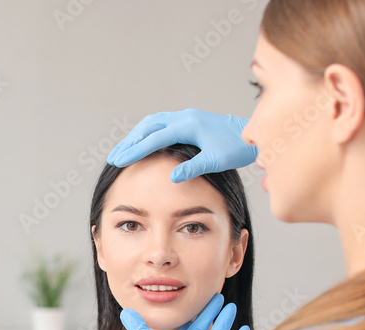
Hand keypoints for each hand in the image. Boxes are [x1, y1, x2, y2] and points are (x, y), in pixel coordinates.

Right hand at [107, 109, 256, 182]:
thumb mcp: (215, 161)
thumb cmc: (235, 148)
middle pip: (147, 127)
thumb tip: (172, 177)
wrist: (250, 135)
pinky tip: (143, 144)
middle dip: (129, 142)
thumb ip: (193, 168)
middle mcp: (184, 117)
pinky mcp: (188, 120)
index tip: (119, 161)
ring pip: (152, 123)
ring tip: (123, 151)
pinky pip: (161, 124)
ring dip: (136, 136)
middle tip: (114, 157)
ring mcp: (185, 117)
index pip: (154, 138)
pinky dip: (147, 134)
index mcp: (188, 126)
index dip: (135, 150)